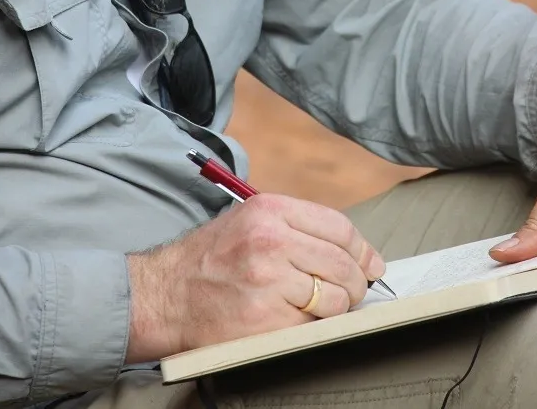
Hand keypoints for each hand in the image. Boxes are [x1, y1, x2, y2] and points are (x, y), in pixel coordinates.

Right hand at [126, 193, 385, 361]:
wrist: (165, 294)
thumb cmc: (211, 258)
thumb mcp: (251, 220)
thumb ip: (299, 227)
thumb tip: (356, 250)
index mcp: (270, 210)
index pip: (339, 227)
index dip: (362, 249)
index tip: (371, 264)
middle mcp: (271, 240)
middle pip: (342, 264)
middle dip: (356, 283)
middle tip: (353, 292)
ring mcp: (268, 281)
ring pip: (333, 298)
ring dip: (336, 308)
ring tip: (319, 307)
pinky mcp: (264, 319)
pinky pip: (311, 326)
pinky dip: (311, 327)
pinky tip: (293, 319)